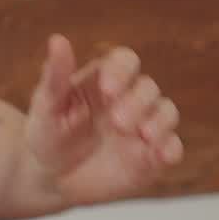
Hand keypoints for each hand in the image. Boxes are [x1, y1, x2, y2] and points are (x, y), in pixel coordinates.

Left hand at [25, 34, 183, 205]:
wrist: (50, 179)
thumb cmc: (47, 136)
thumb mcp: (45, 108)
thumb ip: (55, 77)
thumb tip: (57, 40)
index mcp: (104, 80)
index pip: (125, 61)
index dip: (122, 71)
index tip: (107, 90)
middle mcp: (128, 99)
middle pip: (147, 88)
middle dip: (137, 102)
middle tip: (116, 123)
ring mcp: (142, 127)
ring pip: (166, 112)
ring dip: (159, 121)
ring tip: (142, 135)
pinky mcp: (150, 157)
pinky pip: (172, 148)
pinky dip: (169, 149)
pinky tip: (158, 155)